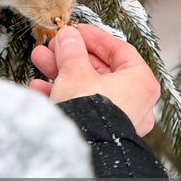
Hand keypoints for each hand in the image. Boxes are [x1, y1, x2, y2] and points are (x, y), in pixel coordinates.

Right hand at [29, 24, 160, 135]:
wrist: (80, 150)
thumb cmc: (90, 112)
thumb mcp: (76, 71)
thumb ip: (72, 50)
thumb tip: (68, 37)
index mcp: (140, 82)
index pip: (120, 50)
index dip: (95, 37)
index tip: (77, 30)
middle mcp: (135, 101)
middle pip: (100, 68)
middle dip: (71, 55)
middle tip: (54, 46)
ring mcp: (120, 117)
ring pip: (89, 87)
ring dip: (62, 72)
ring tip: (40, 61)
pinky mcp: (103, 130)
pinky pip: (84, 106)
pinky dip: (63, 94)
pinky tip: (40, 88)